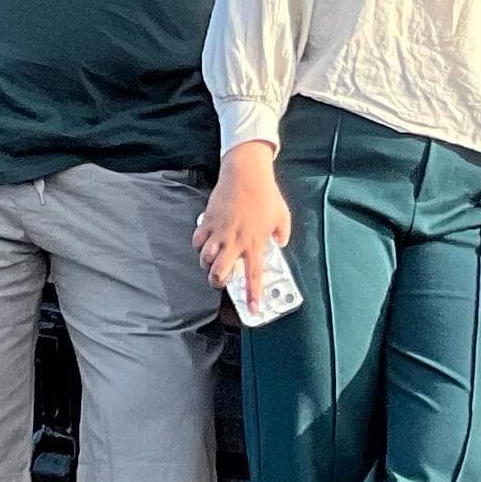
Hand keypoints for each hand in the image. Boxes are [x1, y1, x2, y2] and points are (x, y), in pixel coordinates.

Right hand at [194, 143, 293, 297]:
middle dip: (219, 283)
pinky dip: (199, 246)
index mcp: (255, 243)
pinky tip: (205, 243)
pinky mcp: (208, 221)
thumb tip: (280, 244)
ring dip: (208, 265)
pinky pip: (197, 241)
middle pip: (220, 274)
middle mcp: (235, 241)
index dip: (253, 296)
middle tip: (223, 280)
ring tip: (214, 262)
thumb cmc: (265, 193)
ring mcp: (219, 232)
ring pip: (205, 260)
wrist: (246, 172)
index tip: (254, 309)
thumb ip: (282, 234)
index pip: (254, 276)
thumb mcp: (282, 216)